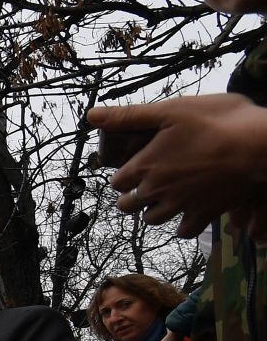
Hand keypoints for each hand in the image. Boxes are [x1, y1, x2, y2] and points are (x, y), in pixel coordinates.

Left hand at [92, 95, 266, 237]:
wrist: (260, 147)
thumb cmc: (219, 122)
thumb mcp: (171, 110)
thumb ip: (129, 116)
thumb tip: (91, 115)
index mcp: (144, 166)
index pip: (117, 181)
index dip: (123, 175)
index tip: (133, 168)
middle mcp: (156, 190)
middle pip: (128, 204)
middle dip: (132, 196)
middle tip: (146, 185)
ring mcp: (179, 205)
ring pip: (152, 219)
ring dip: (153, 211)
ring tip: (164, 198)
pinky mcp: (203, 215)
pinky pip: (183, 230)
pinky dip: (183, 224)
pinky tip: (190, 212)